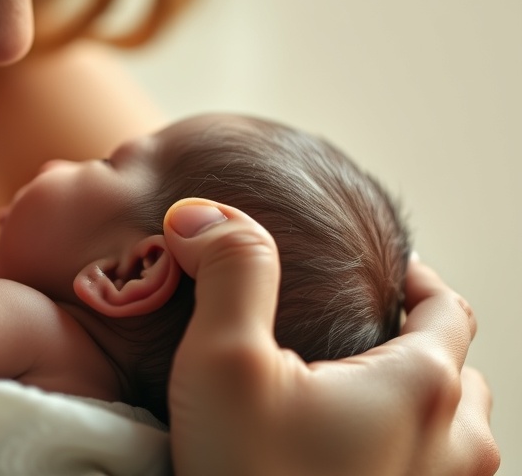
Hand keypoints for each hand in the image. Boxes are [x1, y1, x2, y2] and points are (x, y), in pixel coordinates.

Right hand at [162, 198, 498, 475]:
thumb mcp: (225, 362)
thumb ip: (231, 271)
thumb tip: (203, 211)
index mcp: (422, 386)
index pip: (447, 307)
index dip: (416, 280)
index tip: (385, 273)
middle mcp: (456, 445)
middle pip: (456, 370)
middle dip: (416, 344)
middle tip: (360, 337)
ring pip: (454, 431)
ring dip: (418, 404)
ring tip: (357, 399)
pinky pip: (434, 475)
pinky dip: (407, 452)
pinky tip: (347, 456)